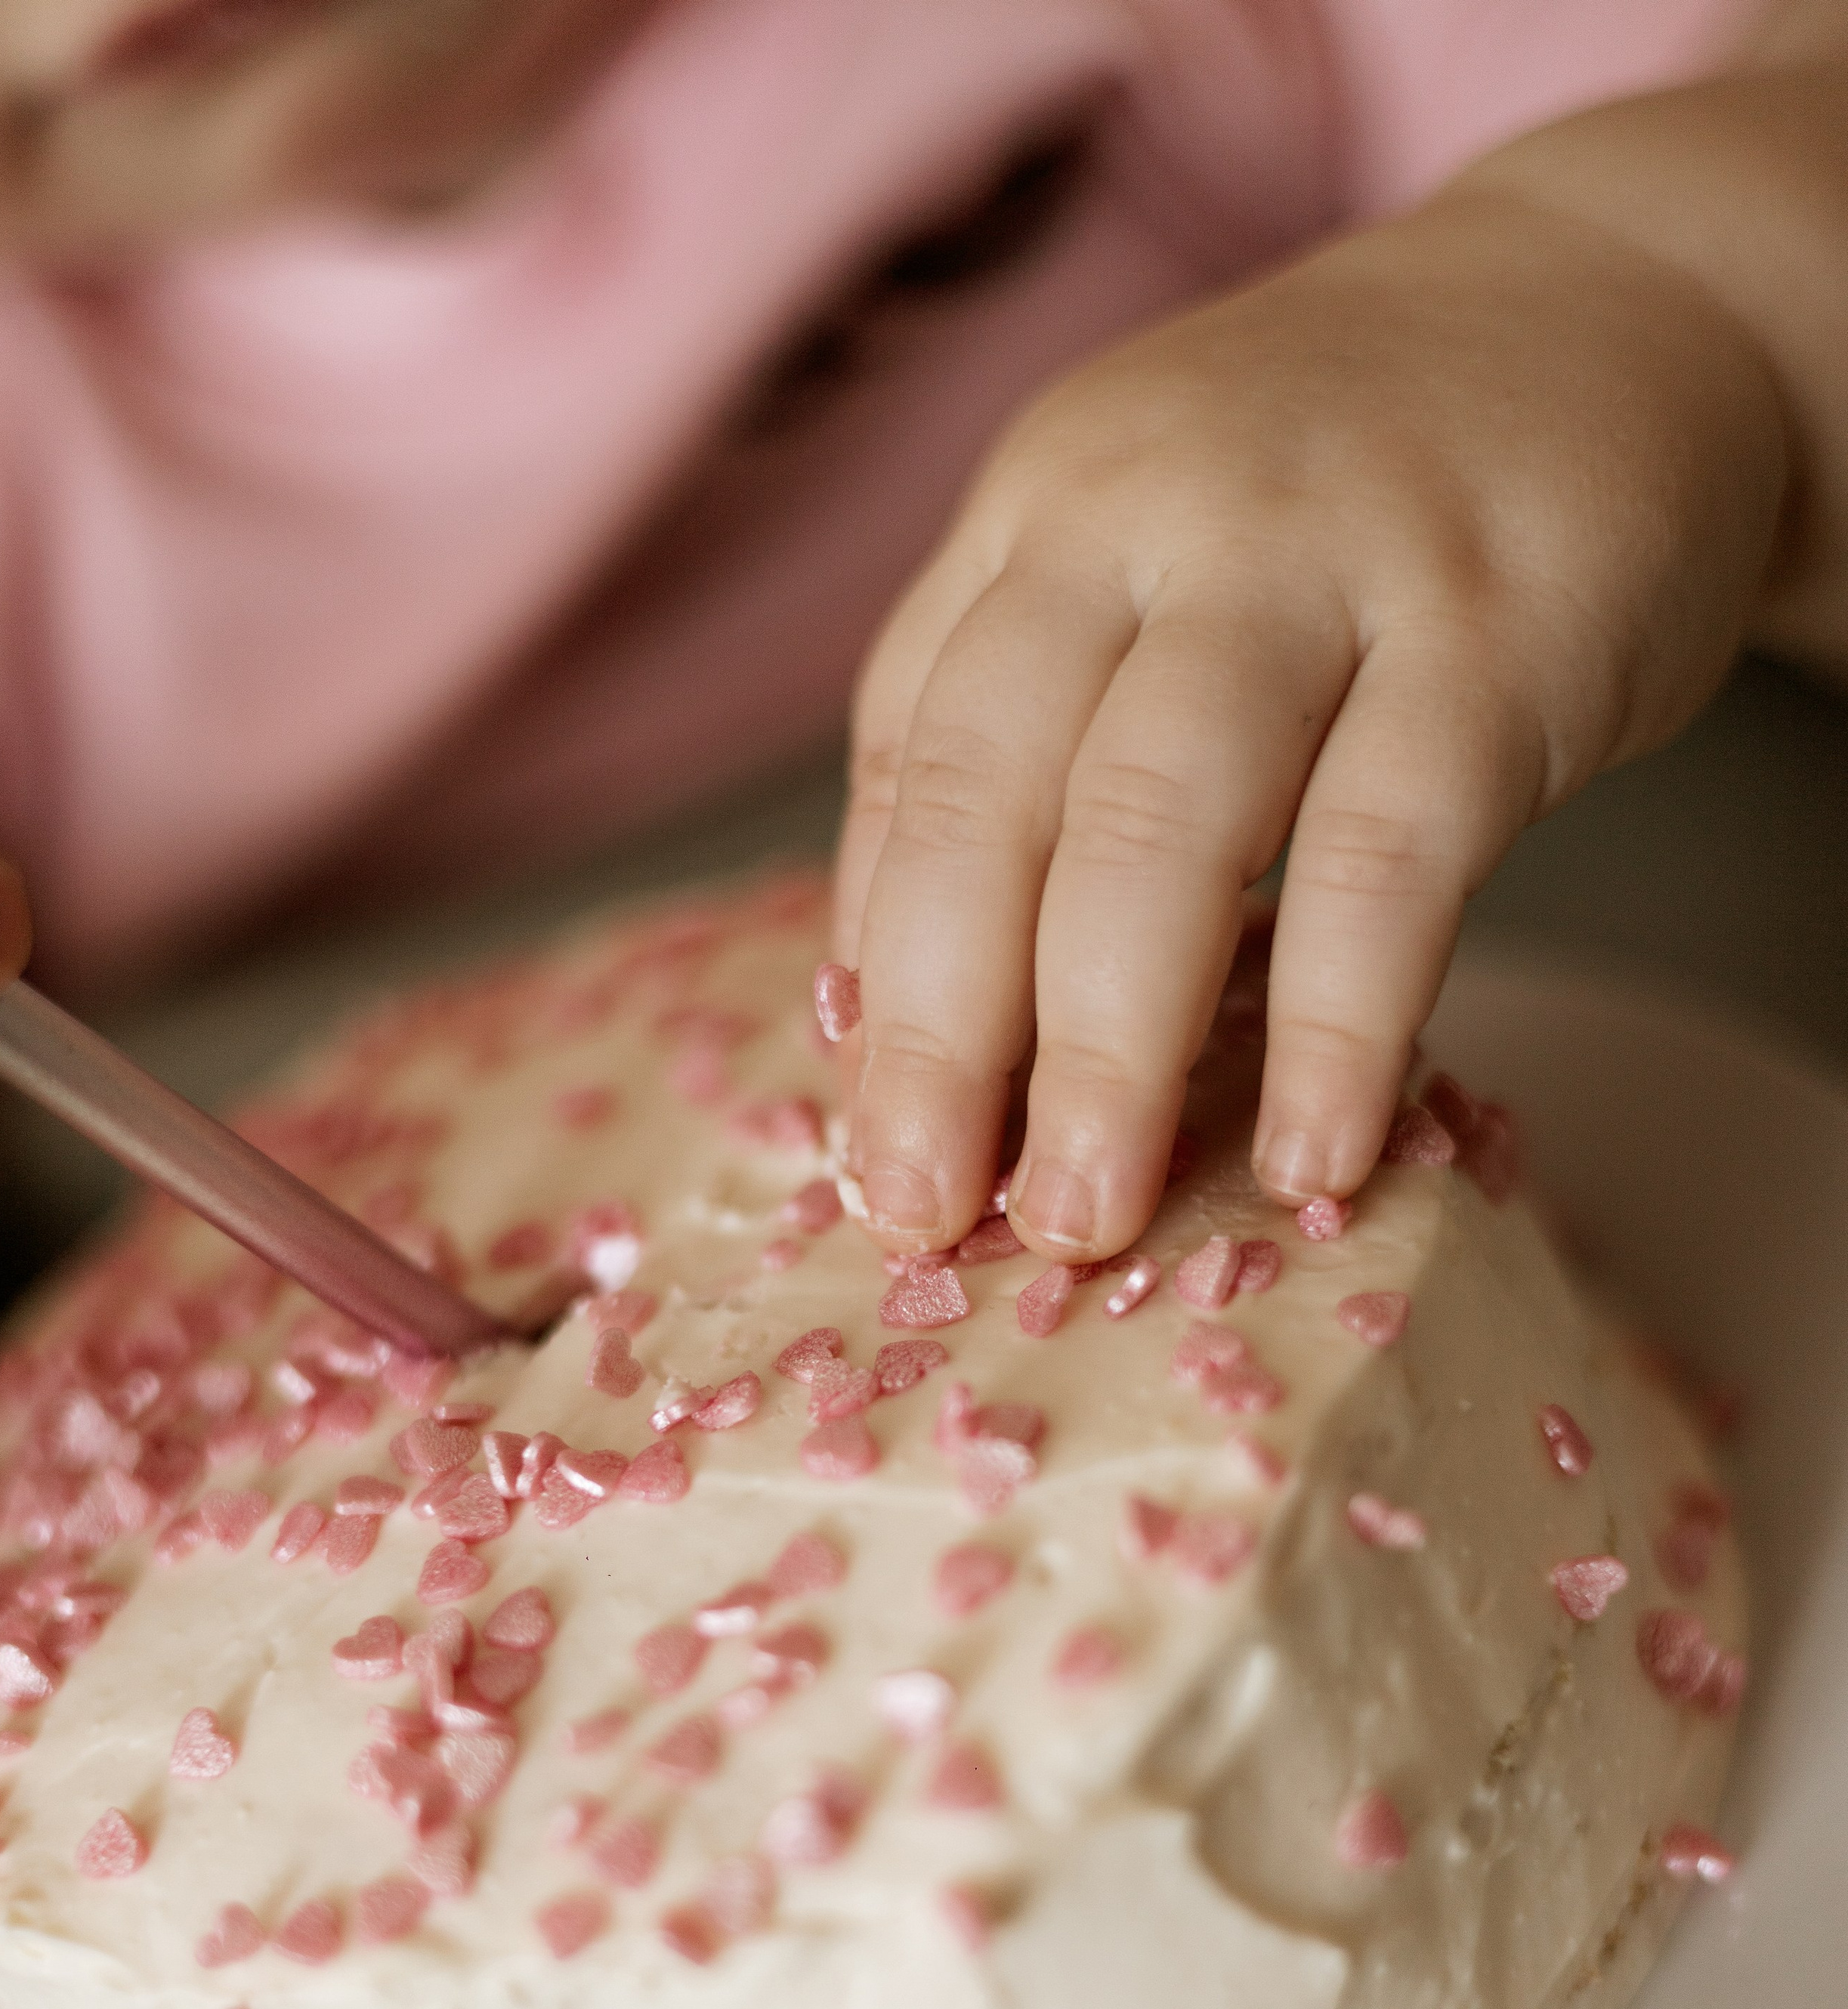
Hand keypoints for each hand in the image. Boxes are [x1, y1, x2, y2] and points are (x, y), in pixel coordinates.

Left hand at [832, 181, 1784, 1258]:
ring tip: (1087, 1217)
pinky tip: (1316, 1150)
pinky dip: (1339, 1016)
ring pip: (1166, 819)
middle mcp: (1150, 516)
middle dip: (943, 1034)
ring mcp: (1322, 556)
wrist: (1619, 310)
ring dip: (1108, 1045)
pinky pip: (1391, 848)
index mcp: (1040, 519)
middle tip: (926, 1218)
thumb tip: (885, 1010)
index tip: (869, 1160)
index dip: (879, 980)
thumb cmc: (1346, 506)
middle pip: (997, 795)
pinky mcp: (1495, 624)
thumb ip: (1018, 748)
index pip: (911, 761)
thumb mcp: (1143, 571)